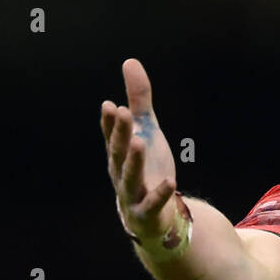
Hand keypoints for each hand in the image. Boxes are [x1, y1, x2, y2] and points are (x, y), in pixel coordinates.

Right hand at [100, 59, 178, 240]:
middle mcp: (120, 173)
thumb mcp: (146, 131)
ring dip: (134, 160)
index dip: (110, 123)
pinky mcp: (146, 213)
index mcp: (118, 154)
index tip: (110, 105)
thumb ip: (139, 101)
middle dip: (120, 134)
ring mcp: (132, 195)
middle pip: (118, 153)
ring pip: (130, 177)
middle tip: (123, 113)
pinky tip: (170, 181)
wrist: (152, 216)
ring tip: (141, 142)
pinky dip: (160, 194)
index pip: (111, 136)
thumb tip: (130, 62)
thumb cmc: (146, 169)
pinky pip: (152, 204)